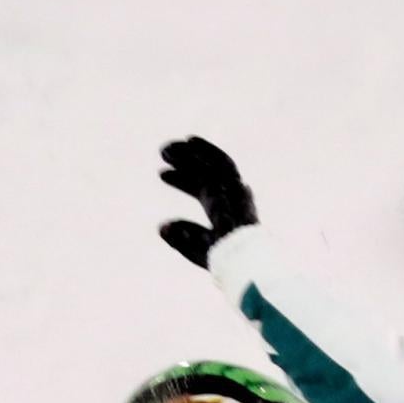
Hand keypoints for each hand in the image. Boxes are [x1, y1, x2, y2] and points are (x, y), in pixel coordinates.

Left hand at [156, 136, 256, 267]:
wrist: (243, 261)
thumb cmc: (224, 262)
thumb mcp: (195, 250)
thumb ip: (179, 238)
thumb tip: (160, 226)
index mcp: (221, 212)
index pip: (200, 189)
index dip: (182, 181)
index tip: (161, 173)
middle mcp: (228, 198)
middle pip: (205, 172)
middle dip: (185, 161)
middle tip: (163, 152)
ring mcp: (234, 192)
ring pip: (212, 164)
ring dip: (192, 153)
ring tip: (169, 146)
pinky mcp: (236, 187)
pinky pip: (223, 163)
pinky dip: (208, 150)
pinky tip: (189, 140)